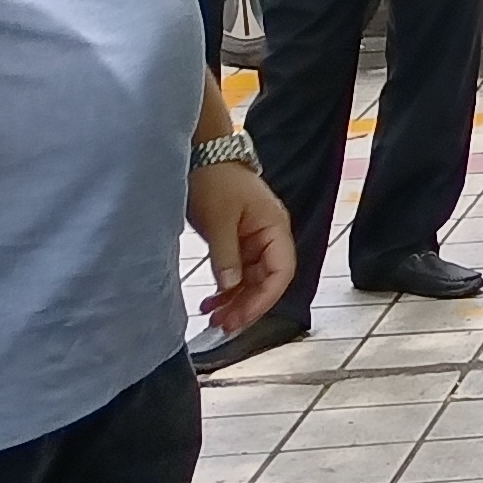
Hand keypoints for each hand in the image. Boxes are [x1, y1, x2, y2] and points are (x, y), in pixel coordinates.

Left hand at [189, 163, 295, 334]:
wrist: (201, 155)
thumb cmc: (215, 180)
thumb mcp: (218, 220)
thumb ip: (226, 256)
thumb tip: (231, 287)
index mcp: (275, 227)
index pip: (281, 272)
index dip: (264, 299)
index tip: (241, 319)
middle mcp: (270, 236)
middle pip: (268, 280)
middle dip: (248, 306)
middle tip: (223, 326)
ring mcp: (255, 239)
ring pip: (253, 280)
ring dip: (236, 301)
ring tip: (214, 320)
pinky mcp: (239, 241)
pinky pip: (238, 272)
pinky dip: (226, 289)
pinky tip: (211, 302)